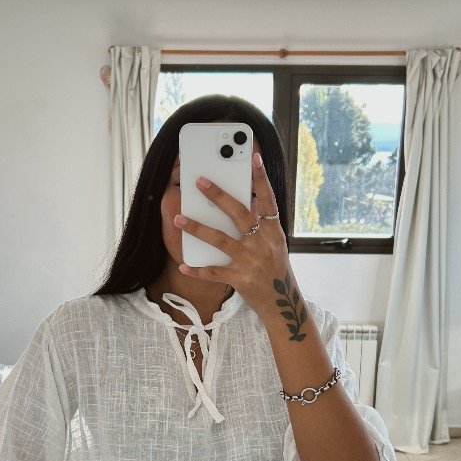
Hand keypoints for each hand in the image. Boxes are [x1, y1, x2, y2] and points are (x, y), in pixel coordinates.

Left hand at [175, 152, 290, 321]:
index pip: (267, 200)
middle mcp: (262, 243)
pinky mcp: (240, 279)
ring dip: (197, 228)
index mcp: (273, 232)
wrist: (282, 303)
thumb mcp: (275, 244)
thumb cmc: (275, 270)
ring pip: (220, 240)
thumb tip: (247, 201)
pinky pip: (214, 272)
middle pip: (238, 213)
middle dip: (218, 196)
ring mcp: (250, 261)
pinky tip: (183, 264)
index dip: (261, 179)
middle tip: (200, 181)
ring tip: (178, 219)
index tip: (254, 158)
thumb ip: (261, 225)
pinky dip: (197, 270)